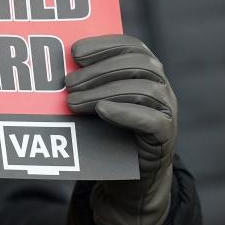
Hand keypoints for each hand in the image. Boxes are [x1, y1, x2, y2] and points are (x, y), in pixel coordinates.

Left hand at [66, 35, 176, 224]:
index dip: (104, 45)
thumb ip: (88, 84)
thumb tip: (58, 70)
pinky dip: (125, 112)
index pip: (131, 46)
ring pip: (142, 90)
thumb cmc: (110, 134)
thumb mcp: (97, 103)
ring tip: (74, 102)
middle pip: (136, 65)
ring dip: (104, 92)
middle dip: (98, 71)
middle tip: (68, 83)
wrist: (129, 178)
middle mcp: (161, 86)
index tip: (75, 52)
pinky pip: (150, 119)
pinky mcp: (165, 135)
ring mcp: (167, 110)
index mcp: (147, 71)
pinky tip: (102, 110)